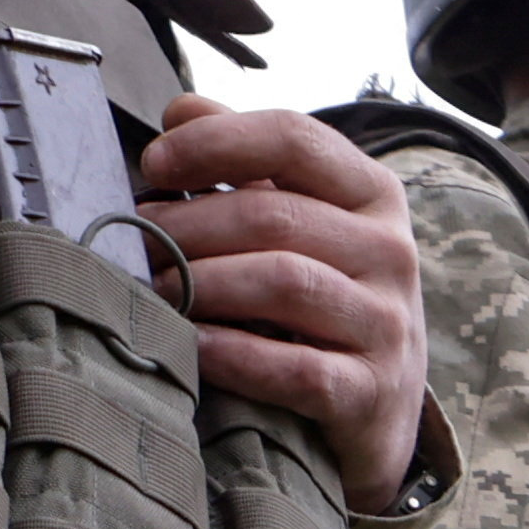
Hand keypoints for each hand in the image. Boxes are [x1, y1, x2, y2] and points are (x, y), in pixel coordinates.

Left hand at [139, 96, 429, 511]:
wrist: (377, 418)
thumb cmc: (323, 307)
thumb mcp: (302, 225)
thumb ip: (248, 166)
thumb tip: (182, 109)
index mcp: (372, 195)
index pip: (292, 138)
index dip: (214, 143)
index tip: (154, 165)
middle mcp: (392, 251)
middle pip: (274, 215)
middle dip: (190, 225)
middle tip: (137, 241)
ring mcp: (387, 324)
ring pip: (282, 283)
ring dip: (203, 284)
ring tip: (154, 290)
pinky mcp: (370, 392)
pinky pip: (294, 367)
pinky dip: (234, 355)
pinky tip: (192, 347)